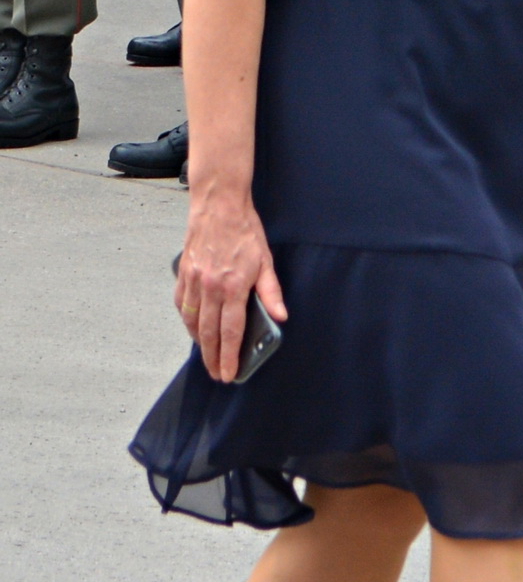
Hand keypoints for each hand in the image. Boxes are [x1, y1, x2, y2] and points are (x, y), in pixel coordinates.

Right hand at [176, 190, 286, 384]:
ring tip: (207, 357)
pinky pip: (182, 306)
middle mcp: (210, 287)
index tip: (228, 373)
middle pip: (209, 332)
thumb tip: (281, 316)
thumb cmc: (245, 232)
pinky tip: (194, 329)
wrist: (218, 207)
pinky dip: (187, 321)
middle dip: (212, 357)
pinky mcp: (183, 275)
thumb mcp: (266, 261)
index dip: (229, 355)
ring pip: (193, 322)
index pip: (231, 330)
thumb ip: (271, 292)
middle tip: (216, 374)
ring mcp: (193, 282)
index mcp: (234, 285)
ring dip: (199, 343)